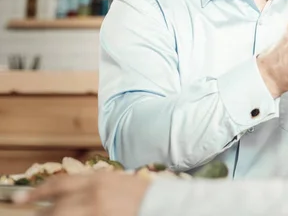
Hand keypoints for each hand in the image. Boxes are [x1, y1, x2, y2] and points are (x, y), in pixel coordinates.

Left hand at [12, 172, 149, 215]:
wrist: (161, 204)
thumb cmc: (140, 194)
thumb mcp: (114, 182)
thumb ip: (92, 186)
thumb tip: (68, 196)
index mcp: (97, 180)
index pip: (58, 184)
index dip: (37, 192)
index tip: (21, 199)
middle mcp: (94, 195)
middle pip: (57, 207)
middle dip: (43, 214)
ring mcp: (97, 211)